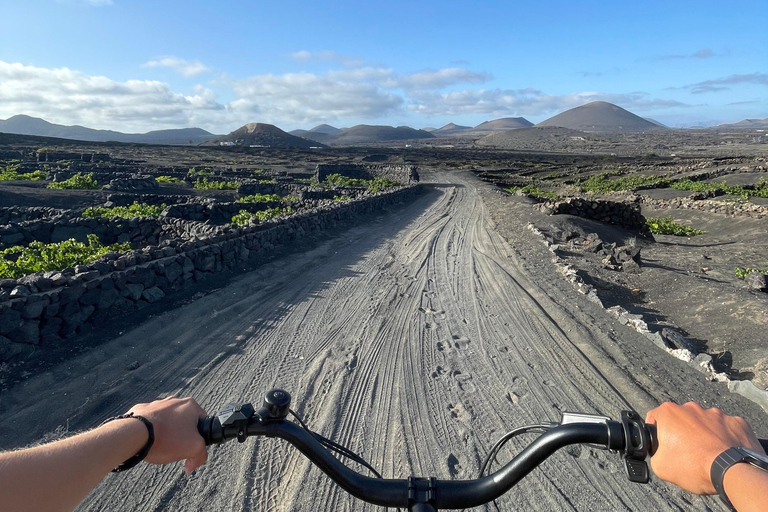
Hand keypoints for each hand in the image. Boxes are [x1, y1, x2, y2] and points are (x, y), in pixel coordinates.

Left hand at [127, 397, 207, 473]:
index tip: (191, 446)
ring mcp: (157, 404)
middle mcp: (174, 400)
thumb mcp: (193, 448)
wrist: (134, 434)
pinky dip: (151, 430)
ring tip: (160, 446)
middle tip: (175, 448)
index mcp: (190, 405)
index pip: (202, 422)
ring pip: (167, 421)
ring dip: (166, 432)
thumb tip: (192, 464)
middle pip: (184, 422)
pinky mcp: (142, 410)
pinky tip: (148, 441)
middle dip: (181, 435)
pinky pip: (150, 422)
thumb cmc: (166, 438)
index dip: (199, 437)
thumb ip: (201, 456)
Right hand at [645, 402, 763, 493]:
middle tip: (685, 453)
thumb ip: (656, 454)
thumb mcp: (660, 467)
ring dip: (703, 434)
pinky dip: (724, 438)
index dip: (656, 433)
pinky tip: (724, 452)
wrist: (731, 472)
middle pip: (681, 419)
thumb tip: (662, 454)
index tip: (662, 445)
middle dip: (681, 433)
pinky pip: (726, 428)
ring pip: (704, 422)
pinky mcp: (736, 422)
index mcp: (669, 413)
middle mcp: (692, 408)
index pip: (655, 417)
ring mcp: (716, 413)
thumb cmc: (694, 466)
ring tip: (707, 454)